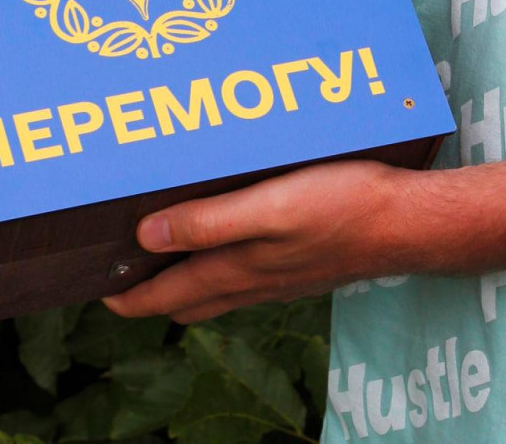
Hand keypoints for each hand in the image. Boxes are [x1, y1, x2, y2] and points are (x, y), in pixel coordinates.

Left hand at [102, 159, 411, 323]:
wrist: (407, 223)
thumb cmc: (340, 207)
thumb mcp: (268, 209)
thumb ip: (207, 224)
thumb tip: (146, 237)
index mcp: (237, 270)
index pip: (167, 295)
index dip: (129, 296)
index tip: (98, 289)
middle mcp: (253, 282)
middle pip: (186, 298)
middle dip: (150, 291)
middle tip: (122, 272)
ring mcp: (278, 278)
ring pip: (215, 290)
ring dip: (183, 280)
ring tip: (161, 258)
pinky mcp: (299, 265)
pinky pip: (245, 277)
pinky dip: (218, 267)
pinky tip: (224, 243)